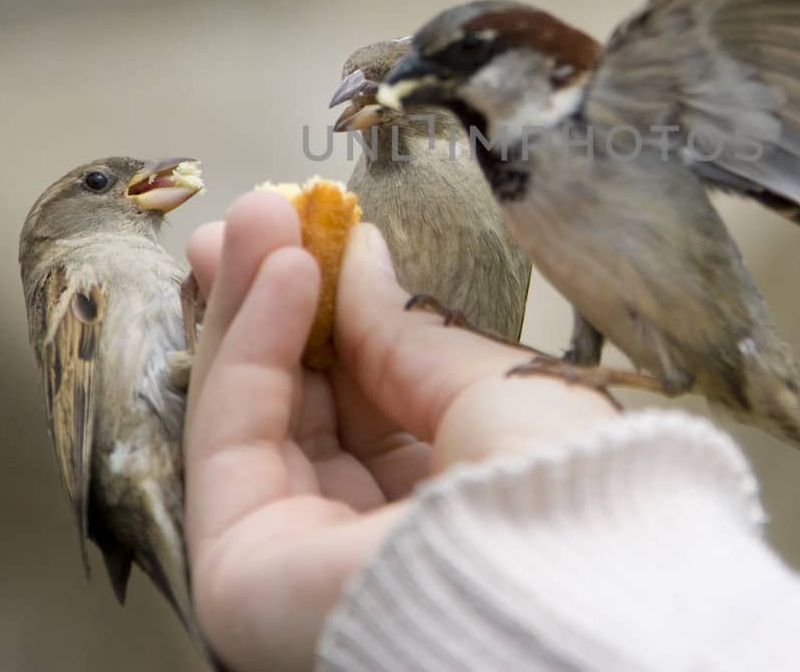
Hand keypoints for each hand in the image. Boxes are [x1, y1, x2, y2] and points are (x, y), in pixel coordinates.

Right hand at [182, 191, 617, 670]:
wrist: (565, 587)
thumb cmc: (566, 495)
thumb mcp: (496, 389)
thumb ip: (409, 334)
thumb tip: (362, 261)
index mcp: (443, 511)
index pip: (370, 408)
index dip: (339, 318)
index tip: (324, 233)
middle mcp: (366, 543)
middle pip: (298, 409)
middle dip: (275, 301)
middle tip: (267, 213)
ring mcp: (298, 561)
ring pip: (254, 414)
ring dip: (251, 304)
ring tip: (262, 215)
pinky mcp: (242, 573)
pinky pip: (232, 439)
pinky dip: (247, 345)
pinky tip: (280, 273)